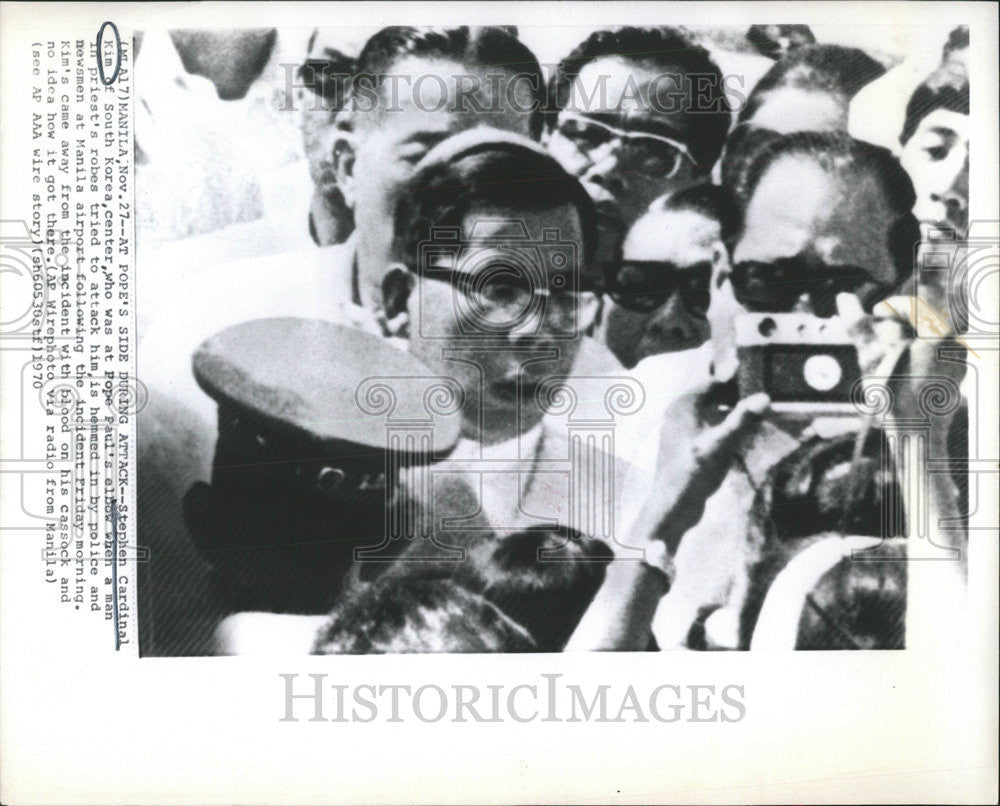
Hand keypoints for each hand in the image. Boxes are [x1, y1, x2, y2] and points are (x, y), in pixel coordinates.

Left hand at [638, 391, 769, 553]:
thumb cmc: (694, 471)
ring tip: (758, 408)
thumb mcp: (720, 444)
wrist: (673, 504)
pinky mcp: (688, 443)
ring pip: (712, 410)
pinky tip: (743, 431)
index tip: (759, 372)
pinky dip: (726, 424)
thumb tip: (765, 397)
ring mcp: (683, 428)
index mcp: (684, 404)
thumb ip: (742, 419)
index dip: (736, 376)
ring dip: (733, 408)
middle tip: (762, 391)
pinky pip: (710, 425)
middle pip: (713, 394)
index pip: (713, 380)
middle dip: (736, 392)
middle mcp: (680, 411)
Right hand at [837, 293, 965, 430]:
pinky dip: (917, 355)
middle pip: (922, 320)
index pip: (914, 305)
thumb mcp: (871, 359)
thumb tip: (843, 297)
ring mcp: (959, 359)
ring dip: (905, 341)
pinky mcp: (957, 373)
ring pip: (928, 337)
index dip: (890, 306)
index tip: (874, 313)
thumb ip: (858, 326)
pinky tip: (902, 368)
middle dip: (897, 325)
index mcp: (940, 335)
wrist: (917, 436)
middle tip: (878, 337)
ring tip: (888, 356)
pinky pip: (936, 354)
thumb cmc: (895, 399)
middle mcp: (955, 344)